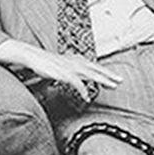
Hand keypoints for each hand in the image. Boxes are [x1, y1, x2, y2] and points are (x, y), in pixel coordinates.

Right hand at [0, 40, 122, 101]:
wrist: (32, 57)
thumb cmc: (45, 63)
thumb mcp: (60, 68)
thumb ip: (69, 73)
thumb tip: (75, 80)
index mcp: (75, 61)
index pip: (94, 66)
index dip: (105, 72)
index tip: (115, 78)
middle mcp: (75, 62)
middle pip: (96, 69)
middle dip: (109, 75)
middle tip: (121, 80)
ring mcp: (70, 67)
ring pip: (91, 74)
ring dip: (103, 80)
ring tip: (113, 86)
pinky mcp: (64, 73)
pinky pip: (77, 83)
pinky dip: (83, 90)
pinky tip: (87, 97)